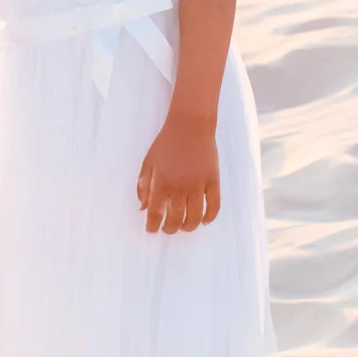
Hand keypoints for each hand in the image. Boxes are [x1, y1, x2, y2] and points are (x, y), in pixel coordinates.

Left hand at [137, 115, 219, 233]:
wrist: (190, 126)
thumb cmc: (166, 143)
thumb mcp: (148, 162)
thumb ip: (143, 186)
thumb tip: (143, 208)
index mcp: (161, 183)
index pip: (155, 213)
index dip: (152, 226)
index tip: (151, 230)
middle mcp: (180, 187)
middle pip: (175, 219)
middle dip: (170, 229)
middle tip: (167, 229)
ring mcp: (198, 185)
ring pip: (195, 217)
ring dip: (188, 227)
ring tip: (184, 226)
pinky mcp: (213, 181)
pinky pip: (214, 206)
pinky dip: (209, 217)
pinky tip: (204, 221)